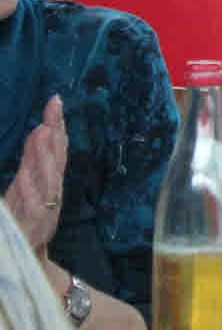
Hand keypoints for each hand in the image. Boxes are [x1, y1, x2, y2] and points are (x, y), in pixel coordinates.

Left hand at [4, 95, 66, 254]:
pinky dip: (31, 190)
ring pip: (46, 177)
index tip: (55, 101)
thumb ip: (34, 161)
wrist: (26, 257)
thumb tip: (40, 130)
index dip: (56, 124)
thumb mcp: (29, 187)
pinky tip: (26, 176)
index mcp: (49, 180)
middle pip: (54, 157)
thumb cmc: (27, 222)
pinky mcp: (35, 224)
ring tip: (44, 131)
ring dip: (45, 155)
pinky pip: (33, 205)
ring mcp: (44, 206)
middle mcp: (50, 190)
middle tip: (54, 108)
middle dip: (54, 132)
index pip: (55, 147)